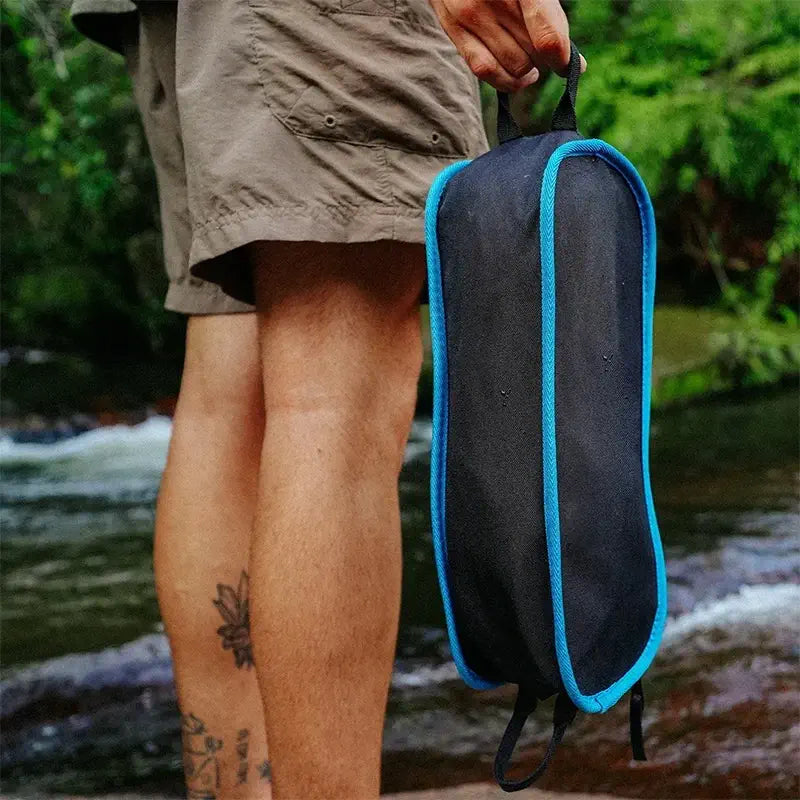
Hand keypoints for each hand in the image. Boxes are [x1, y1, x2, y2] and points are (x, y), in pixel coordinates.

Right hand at [430, 0, 582, 90]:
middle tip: (544, 51)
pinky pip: (484, 70)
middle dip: (544, 59)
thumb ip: (551, 16)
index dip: (562, 59)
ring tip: (530, 68)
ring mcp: (472, 13)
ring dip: (526, 73)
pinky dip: (504, 81)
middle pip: (532, 53)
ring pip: (512, 67)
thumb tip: (573, 64)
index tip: (568, 66)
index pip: (548, 38)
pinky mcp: (454, 28)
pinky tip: (515, 78)